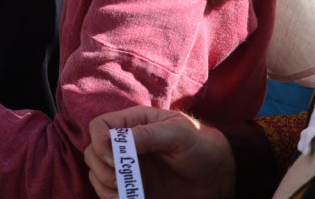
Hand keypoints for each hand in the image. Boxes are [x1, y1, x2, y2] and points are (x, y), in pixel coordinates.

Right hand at [84, 107, 235, 198]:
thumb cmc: (203, 146)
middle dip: (101, 167)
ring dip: (103, 185)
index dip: (100, 142)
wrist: (222, 177)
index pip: (100, 126)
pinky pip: (110, 193)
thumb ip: (147, 134)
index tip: (115, 159)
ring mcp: (129, 168)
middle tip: (120, 179)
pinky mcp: (135, 188)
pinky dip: (111, 198)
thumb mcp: (179, 133)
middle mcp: (127, 145)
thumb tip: (116, 141)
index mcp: (134, 123)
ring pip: (96, 174)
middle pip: (92, 151)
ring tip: (123, 191)